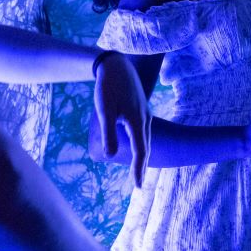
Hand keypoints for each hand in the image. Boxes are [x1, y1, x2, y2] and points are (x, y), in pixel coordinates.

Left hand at [89, 52, 150, 186]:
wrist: (116, 64)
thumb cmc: (108, 87)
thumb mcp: (104, 111)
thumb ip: (108, 133)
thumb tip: (110, 156)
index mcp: (138, 121)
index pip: (141, 151)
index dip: (138, 169)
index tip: (138, 186)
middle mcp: (145, 118)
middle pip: (146, 146)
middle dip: (142, 166)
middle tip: (138, 183)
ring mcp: (144, 112)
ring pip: (146, 138)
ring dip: (142, 155)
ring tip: (138, 169)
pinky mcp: (139, 108)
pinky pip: (143, 131)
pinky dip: (141, 143)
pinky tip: (136, 143)